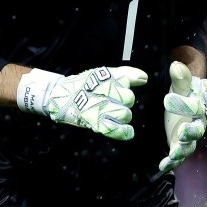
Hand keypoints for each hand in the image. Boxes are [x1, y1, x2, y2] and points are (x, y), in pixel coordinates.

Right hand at [17, 66, 147, 139]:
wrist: (61, 97)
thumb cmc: (85, 85)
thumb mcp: (103, 74)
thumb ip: (126, 74)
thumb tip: (144, 78)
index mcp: (106, 77)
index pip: (127, 79)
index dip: (124, 85)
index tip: (117, 87)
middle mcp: (105, 92)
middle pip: (130, 99)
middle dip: (124, 101)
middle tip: (112, 102)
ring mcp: (101, 109)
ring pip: (126, 115)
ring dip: (122, 115)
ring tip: (112, 113)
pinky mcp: (98, 124)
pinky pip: (120, 131)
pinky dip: (125, 132)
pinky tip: (126, 130)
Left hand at [159, 61, 206, 171]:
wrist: (184, 98)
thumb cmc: (182, 90)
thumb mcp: (180, 82)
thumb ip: (180, 75)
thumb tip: (176, 65)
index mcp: (198, 106)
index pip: (195, 106)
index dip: (183, 104)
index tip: (167, 98)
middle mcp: (196, 123)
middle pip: (197, 130)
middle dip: (190, 132)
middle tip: (182, 131)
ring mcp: (187, 136)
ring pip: (188, 146)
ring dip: (181, 150)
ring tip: (173, 153)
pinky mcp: (178, 143)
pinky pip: (177, 155)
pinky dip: (171, 161)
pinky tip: (162, 165)